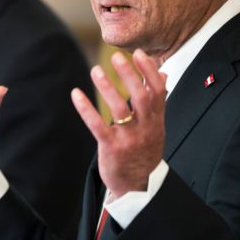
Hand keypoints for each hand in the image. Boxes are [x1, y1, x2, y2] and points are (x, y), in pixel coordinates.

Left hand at [71, 50, 166, 199]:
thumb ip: (157, 100)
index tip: (138, 53)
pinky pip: (98, 125)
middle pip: (140, 96)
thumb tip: (163, 73)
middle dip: (129, 75)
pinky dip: (87, 108)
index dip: (149, 71)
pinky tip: (76, 94)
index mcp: (156, 120)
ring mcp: (129, 138)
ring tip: (95, 70)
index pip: (158, 91)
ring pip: (119, 109)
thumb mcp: (157, 125)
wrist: (139, 186)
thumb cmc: (145, 151)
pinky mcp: (111, 148)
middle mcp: (145, 127)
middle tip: (116, 56)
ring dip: (107, 87)